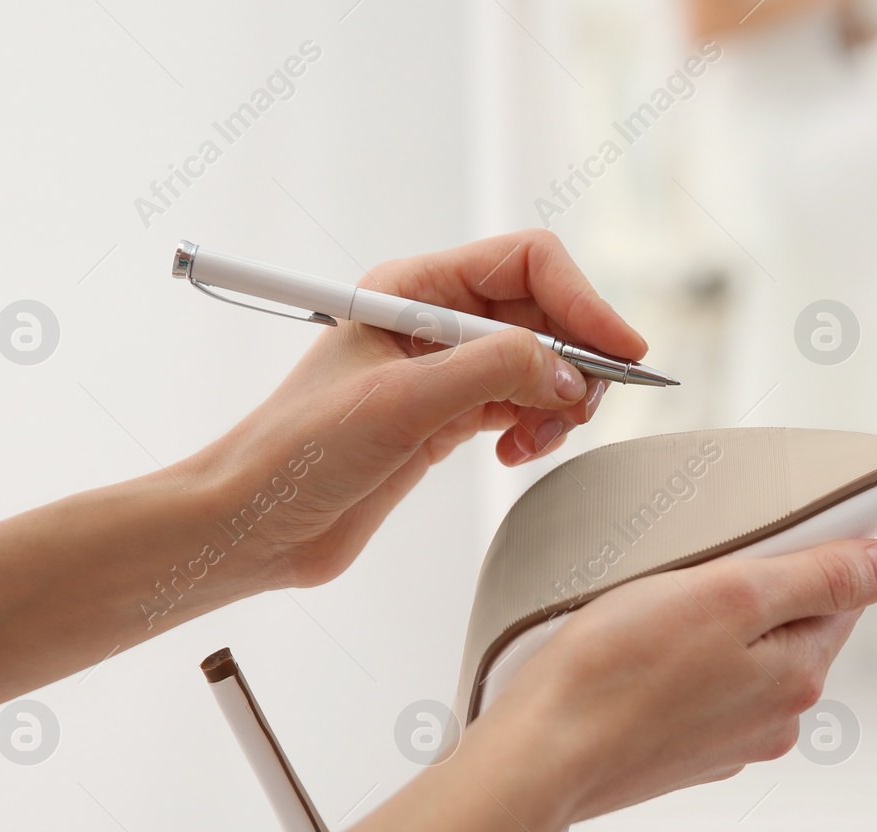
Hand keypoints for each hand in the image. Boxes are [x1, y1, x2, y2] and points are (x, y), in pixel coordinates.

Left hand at [187, 229, 647, 590]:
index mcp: (413, 285)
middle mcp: (434, 318)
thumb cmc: (299, 452)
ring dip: (558, 402)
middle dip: (575, 360)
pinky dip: (536, 428)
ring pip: (542, 364)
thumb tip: (570, 372)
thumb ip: (492, 372)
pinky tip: (512, 455)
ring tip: (532, 442)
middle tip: (577, 413)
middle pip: (546, 313)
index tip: (621, 353)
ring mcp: (444, 369)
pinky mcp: (448, 418)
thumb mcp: (401, 402)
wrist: (255, 524)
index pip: (527, 262)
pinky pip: (523, 405)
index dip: (583, 300)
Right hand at [481, 538, 876, 831]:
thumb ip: (820, 577)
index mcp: (798, 678)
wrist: (535, 757)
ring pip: (739, 658)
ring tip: (650, 613)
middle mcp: (774, 720)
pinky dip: (674, 666)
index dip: (804, 552)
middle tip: (687, 570)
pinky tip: (633, 657)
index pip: (838, 594)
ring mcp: (725, 742)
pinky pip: (696, 690)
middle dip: (750, 591)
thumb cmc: (614, 671)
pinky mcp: (678, 754)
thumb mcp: (730, 595)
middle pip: (788, 626)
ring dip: (708, 628)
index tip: (757, 534)